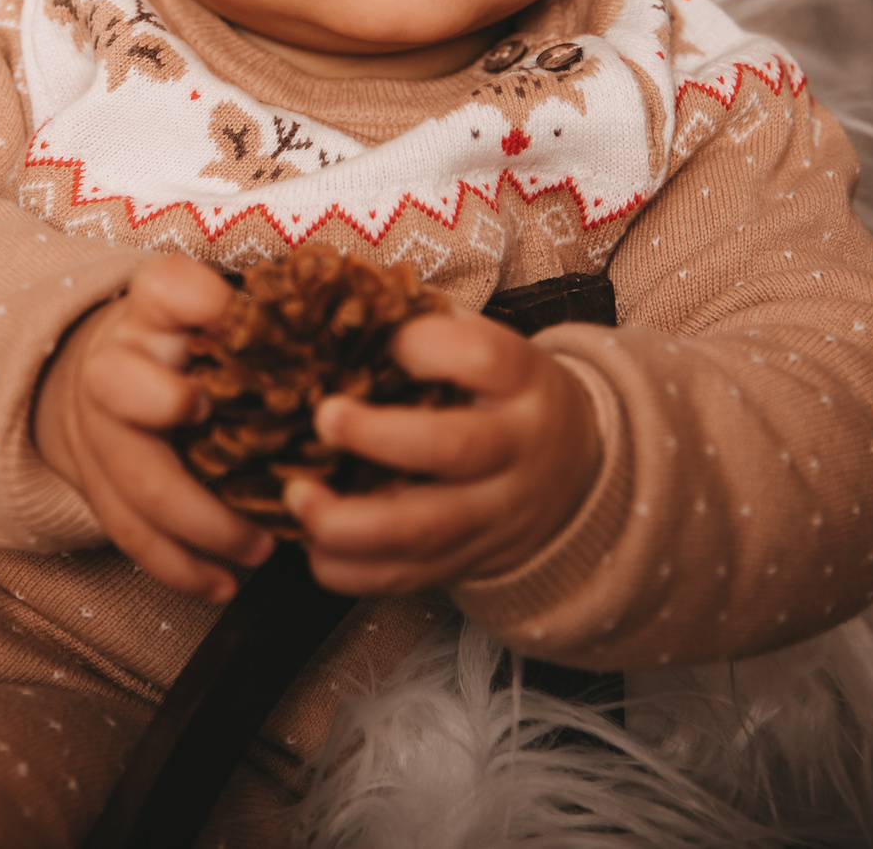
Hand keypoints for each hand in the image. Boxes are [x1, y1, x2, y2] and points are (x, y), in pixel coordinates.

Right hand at [33, 254, 273, 599]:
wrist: (108, 378)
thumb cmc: (188, 342)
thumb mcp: (222, 311)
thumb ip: (274, 314)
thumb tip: (373, 321)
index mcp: (153, 310)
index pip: (165, 288)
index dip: (196, 304)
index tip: (231, 319)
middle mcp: (115, 366)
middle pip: (121, 386)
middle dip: (169, 411)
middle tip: (236, 442)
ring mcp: (101, 431)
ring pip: (133, 480)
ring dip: (197, 522)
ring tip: (259, 550)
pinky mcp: (99, 487)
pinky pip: (130, 534)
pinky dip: (177, 567)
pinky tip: (222, 586)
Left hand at [284, 311, 600, 595]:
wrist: (575, 475)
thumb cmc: (504, 396)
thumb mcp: (490, 350)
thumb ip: (426, 328)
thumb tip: (337, 293)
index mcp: (520, 381)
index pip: (483, 357)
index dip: (426, 345)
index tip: (382, 340)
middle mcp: (512, 449)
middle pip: (453, 447)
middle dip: (380, 437)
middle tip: (323, 418)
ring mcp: (490, 514)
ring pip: (424, 529)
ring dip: (350, 520)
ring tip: (297, 496)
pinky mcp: (464, 561)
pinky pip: (404, 578)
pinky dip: (350, 569)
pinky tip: (311, 545)